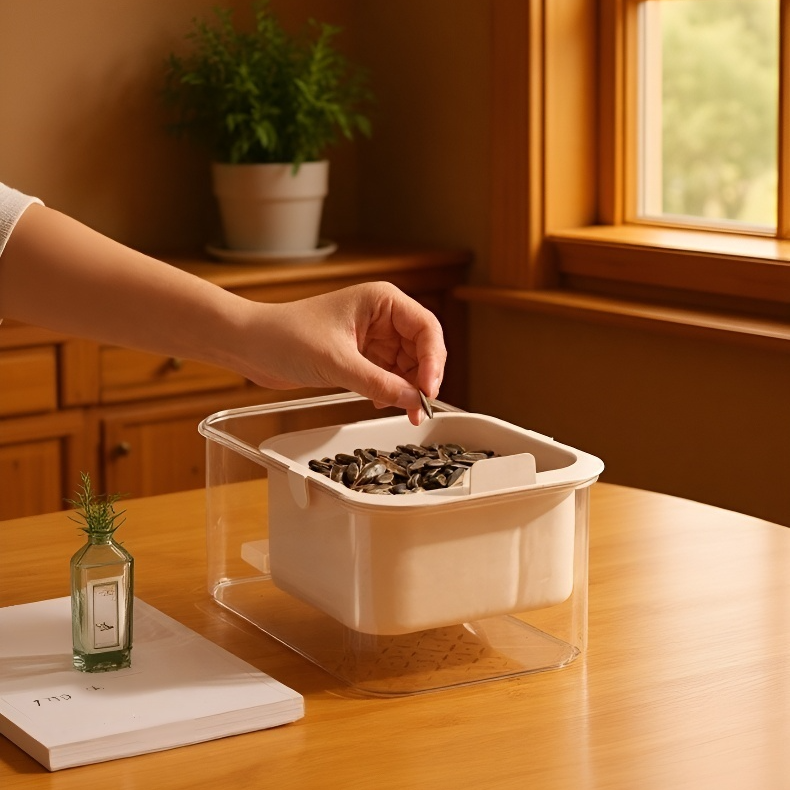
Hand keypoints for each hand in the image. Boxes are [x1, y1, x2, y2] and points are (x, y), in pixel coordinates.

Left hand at [238, 282, 446, 424]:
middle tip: (418, 408)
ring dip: (406, 389)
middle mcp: (381, 316)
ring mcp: (371, 338)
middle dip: (421, 379)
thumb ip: (378, 382)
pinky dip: (389, 391)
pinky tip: (379, 402)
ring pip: (406, 366)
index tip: (429, 390)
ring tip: (402, 411)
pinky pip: (387, 376)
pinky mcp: (359, 357)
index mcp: (381, 301)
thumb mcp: (336, 362)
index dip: (433, 360)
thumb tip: (412, 400)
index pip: (426, 328)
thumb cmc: (285, 336)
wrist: (250, 345)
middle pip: (421, 349)